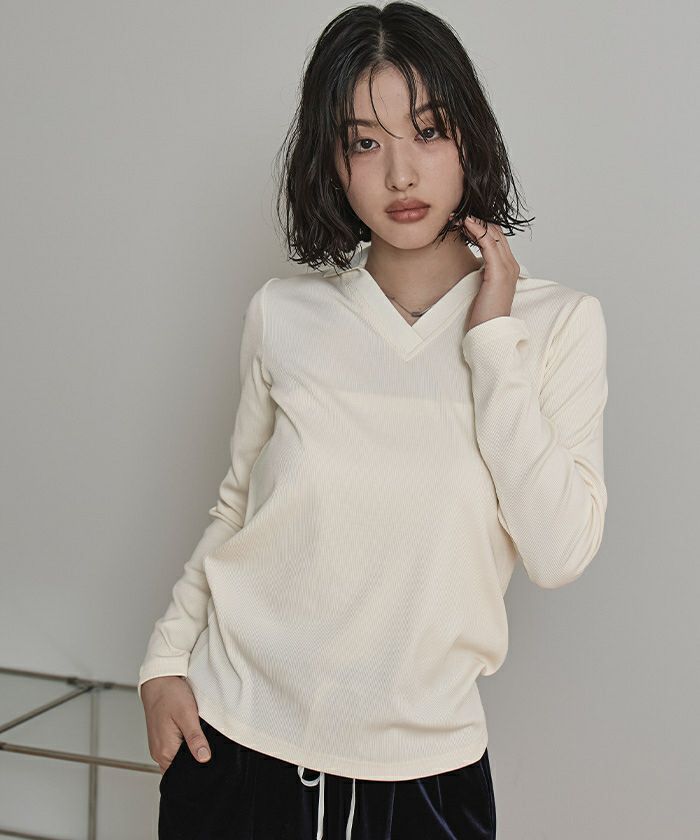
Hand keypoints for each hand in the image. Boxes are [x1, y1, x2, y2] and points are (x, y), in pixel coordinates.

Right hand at [140, 675, 211, 773]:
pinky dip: (184, 745)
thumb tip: (204, 758)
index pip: (184, 772)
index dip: (199, 767)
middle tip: (207, 745)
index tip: (211, 758)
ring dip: (190, 751)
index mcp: (165, 751)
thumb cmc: (169, 694)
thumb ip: (195, 739)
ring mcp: (159, 746)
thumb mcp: (187, 715)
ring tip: (199, 736)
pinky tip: (191, 733)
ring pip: (178, 759)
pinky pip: (175, 749)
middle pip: (181, 768)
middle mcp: (159, 753)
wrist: (158, 681)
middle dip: (195, 760)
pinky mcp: (162, 739)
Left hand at [457, 215, 520, 331]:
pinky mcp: (499, 272)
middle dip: (476, 221)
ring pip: (493, 234)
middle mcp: (511, 265)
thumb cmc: (483, 314)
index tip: (460, 221)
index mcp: (508, 268)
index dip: (479, 227)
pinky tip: (465, 223)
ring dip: (474, 222)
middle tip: (455, 215)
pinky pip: (489, 243)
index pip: (496, 238)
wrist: (489, 332)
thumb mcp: (481, 288)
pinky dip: (477, 230)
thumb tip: (470, 263)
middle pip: (496, 232)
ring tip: (456, 216)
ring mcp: (507, 268)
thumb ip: (481, 273)